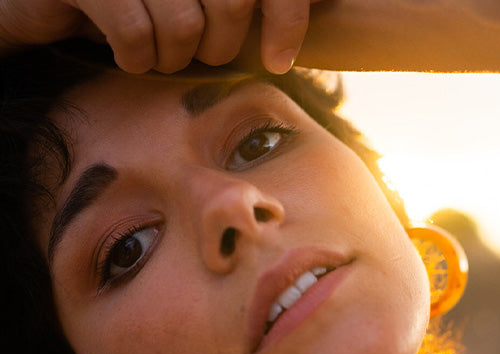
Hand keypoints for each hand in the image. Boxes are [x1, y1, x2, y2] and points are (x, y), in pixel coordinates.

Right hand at [0, 0, 322, 73]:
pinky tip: (127, 54)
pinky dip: (137, 58)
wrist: (49, 1)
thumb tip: (309, 15)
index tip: (278, 60)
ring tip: (157, 52)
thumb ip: (240, 5)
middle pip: (230, 4)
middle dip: (220, 47)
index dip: (286, 16)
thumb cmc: (137, 5)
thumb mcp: (197, 1)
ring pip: (183, 26)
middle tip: (198, 53)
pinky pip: (137, 34)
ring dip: (174, 57)